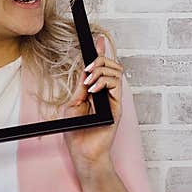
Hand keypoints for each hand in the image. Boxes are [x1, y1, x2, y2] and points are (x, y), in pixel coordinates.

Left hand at [62, 34, 122, 173]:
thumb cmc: (76, 131)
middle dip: (100, 60)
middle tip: (87, 68)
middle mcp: (107, 93)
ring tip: (88, 82)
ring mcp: (113, 99)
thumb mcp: (74, 103)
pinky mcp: (117, 107)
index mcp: (96, 91)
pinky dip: (105, 82)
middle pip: (112, 65)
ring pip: (116, 72)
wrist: (82, 151)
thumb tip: (85, 69)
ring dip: (101, 71)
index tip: (97, 40)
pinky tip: (93, 89)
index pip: (102, 67)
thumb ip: (81, 86)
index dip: (101, 52)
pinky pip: (117, 86)